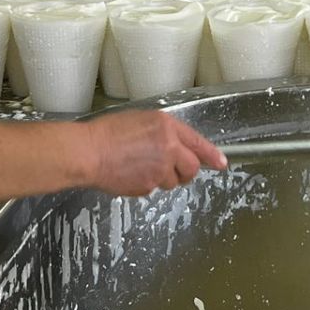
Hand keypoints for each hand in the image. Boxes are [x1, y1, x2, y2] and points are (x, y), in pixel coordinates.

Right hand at [78, 111, 226, 196]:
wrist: (88, 152)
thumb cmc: (108, 133)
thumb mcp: (141, 121)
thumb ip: (163, 133)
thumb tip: (176, 147)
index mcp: (168, 127)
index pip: (198, 143)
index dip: (212, 155)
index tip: (221, 163)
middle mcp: (169, 148)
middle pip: (192, 168)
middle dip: (185, 172)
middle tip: (172, 170)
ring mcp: (160, 169)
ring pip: (172, 181)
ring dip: (162, 178)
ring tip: (139, 166)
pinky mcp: (148, 186)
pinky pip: (153, 188)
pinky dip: (145, 184)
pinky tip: (130, 174)